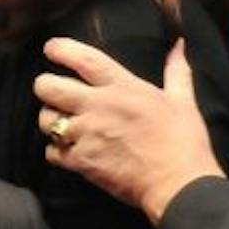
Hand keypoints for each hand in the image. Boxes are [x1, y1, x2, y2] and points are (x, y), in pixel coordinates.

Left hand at [35, 38, 225, 220]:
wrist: (178, 184)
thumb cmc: (184, 142)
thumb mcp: (183, 101)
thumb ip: (176, 71)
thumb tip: (179, 45)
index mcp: (123, 87)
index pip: (84, 59)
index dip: (62, 49)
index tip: (51, 48)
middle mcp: (99, 106)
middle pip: (50, 87)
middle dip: (44, 85)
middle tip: (51, 90)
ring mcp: (87, 134)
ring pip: (46, 119)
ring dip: (49, 119)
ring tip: (59, 121)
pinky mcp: (82, 161)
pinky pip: (51, 151)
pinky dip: (55, 150)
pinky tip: (66, 150)